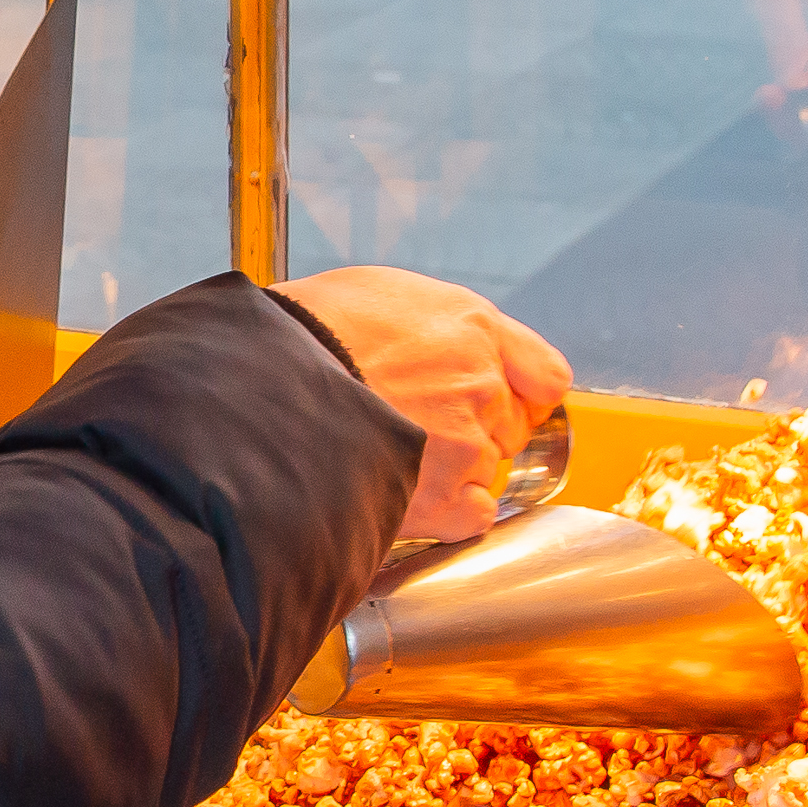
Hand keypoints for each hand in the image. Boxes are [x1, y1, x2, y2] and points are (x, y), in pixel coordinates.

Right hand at [278, 267, 572, 542]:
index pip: (543, 375)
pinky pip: (475, 515)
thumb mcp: (370, 291)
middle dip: (475, 430)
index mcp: (471, 327)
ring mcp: (466, 442)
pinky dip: (450, 514)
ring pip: (488, 469)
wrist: (264, 382)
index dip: (521, 393)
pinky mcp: (443, 497)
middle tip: (419, 427)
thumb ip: (421, 322)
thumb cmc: (300, 332)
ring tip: (391, 456)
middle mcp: (481, 383)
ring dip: (452, 471)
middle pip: (512, 425)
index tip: (502, 401)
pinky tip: (409, 495)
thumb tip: (415, 339)